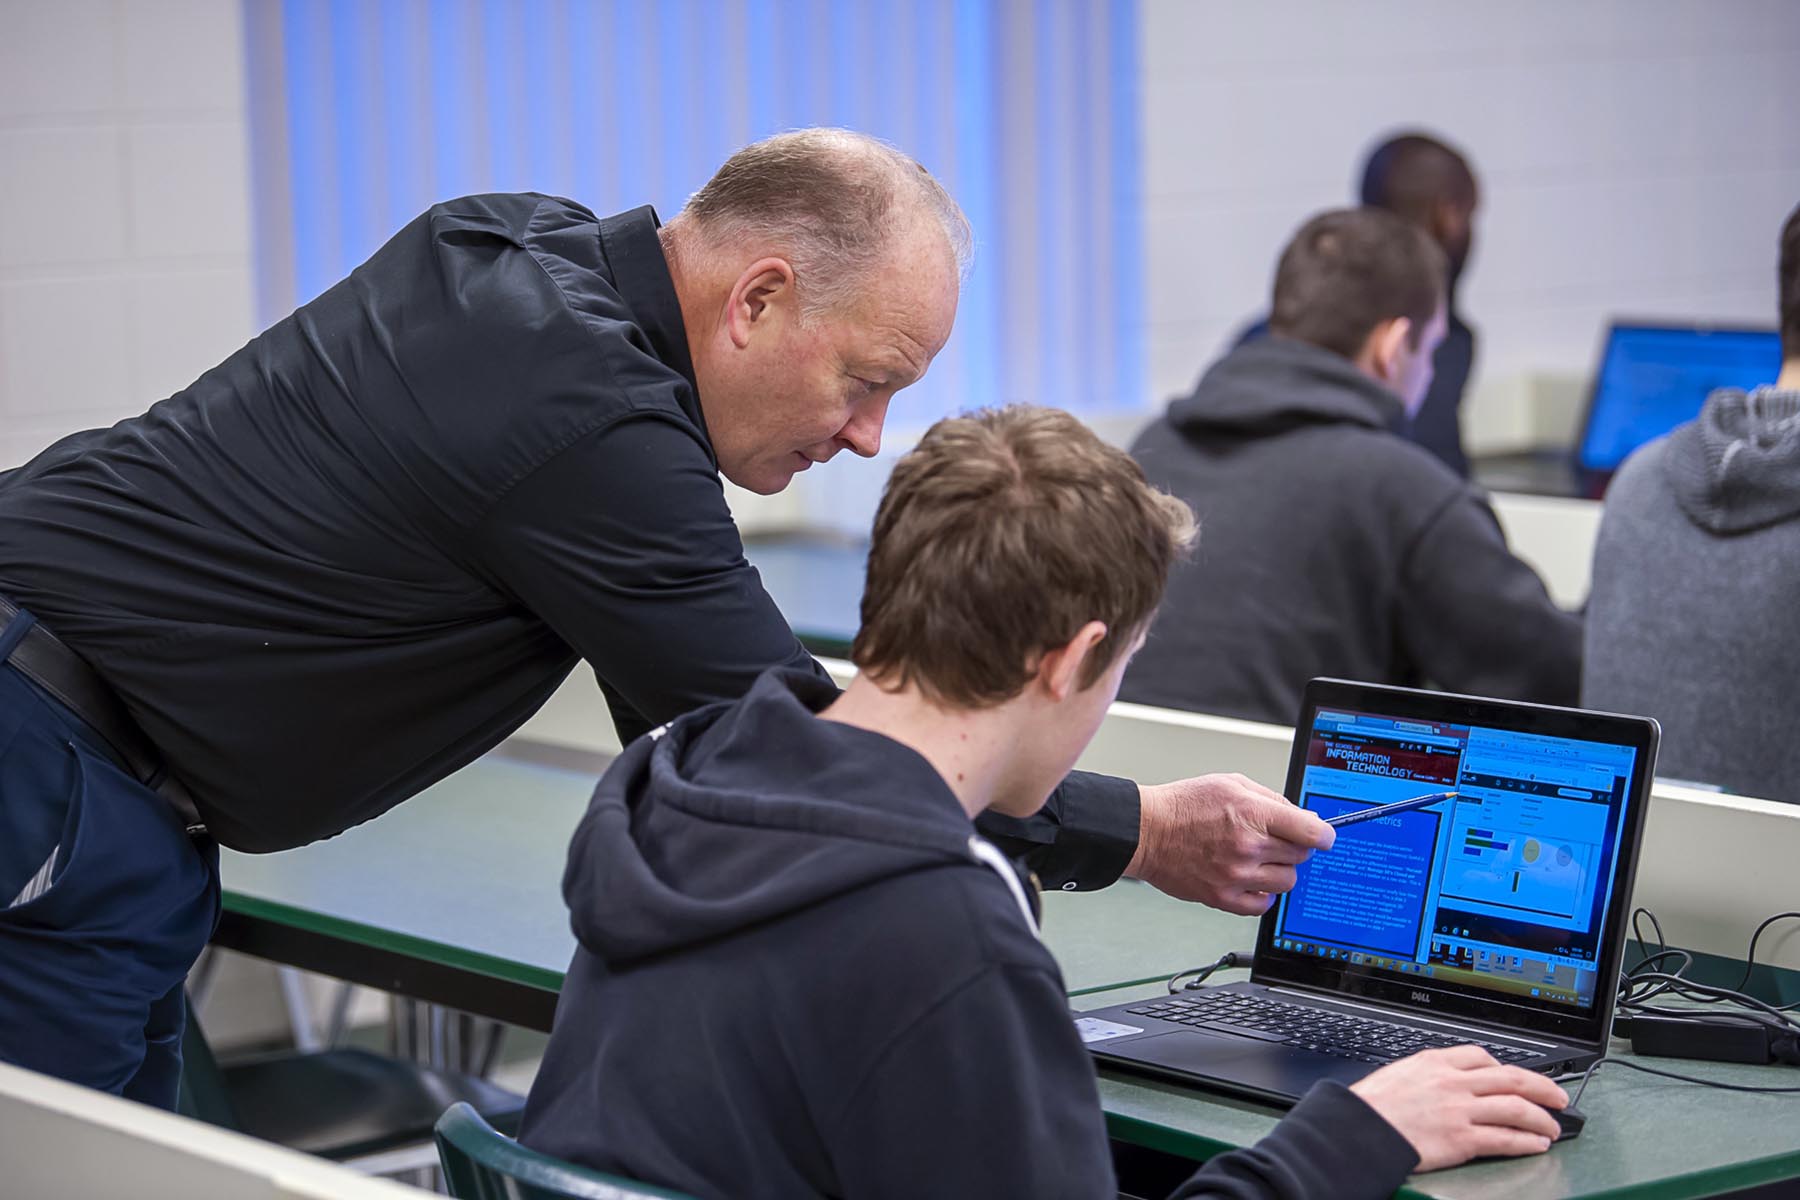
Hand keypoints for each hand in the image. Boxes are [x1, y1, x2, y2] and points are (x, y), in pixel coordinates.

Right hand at [1124, 774, 1333, 913]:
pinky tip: (1253, 880)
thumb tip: (1301, 816)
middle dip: (1295, 847)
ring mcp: (1236, 874)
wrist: (1147, 832)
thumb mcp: (1230, 783)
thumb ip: (1270, 799)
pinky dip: (1263, 895)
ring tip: (1260, 860)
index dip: (1324, 835)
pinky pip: (1263, 905)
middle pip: (1301, 856)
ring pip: (1286, 881)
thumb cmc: (1184, 806)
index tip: (1324, 837)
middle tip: (1276, 841)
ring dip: (1280, 870)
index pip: (1311, 832)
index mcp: (1252, 813)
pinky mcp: (1222, 897)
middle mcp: (1247, 845)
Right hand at [1349, 1045, 1568, 1171]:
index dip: (1505, 1067)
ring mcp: (1459, 1110)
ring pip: (1515, 1108)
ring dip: (1541, 1118)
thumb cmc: (1369, 1107)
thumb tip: (1440, 1082)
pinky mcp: (1461, 1139)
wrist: (1357, 1130)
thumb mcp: (1398, 1075)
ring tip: (1553, 1126)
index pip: (1481, 1056)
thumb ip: (1425, 1075)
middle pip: (1511, 1078)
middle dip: (1542, 1087)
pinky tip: (1536, 1145)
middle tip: (1558, 1096)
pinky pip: (1504, 1138)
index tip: (1514, 1077)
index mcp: (1435, 1063)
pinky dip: (1526, 1142)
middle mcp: (1452, 1082)